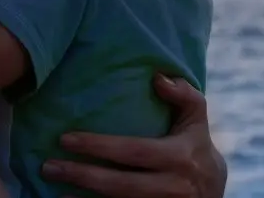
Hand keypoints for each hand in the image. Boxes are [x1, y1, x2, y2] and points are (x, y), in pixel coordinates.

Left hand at [41, 75, 226, 197]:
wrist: (214, 193)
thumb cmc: (196, 146)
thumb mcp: (196, 119)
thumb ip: (184, 95)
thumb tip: (157, 78)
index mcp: (180, 157)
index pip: (134, 151)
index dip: (99, 146)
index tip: (65, 139)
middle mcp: (173, 187)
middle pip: (121, 185)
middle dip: (83, 176)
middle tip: (49, 166)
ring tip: (54, 189)